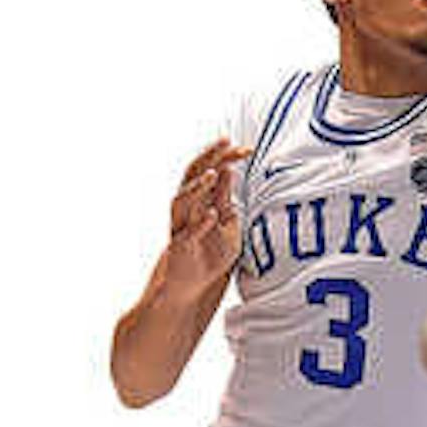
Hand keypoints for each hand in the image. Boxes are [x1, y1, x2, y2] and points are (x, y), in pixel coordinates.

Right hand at [159, 139, 249, 298]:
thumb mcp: (226, 221)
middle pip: (192, 176)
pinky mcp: (181, 247)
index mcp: (201, 200)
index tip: (246, 148)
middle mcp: (188, 209)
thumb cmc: (210, 253)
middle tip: (225, 142)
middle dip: (208, 158)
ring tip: (213, 174)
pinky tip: (212, 215)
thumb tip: (228, 170)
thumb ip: (224, 197)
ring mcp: (182, 227)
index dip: (225, 157)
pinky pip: (188, 233)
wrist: (194, 285)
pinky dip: (200, 224)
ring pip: (182, 201)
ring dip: (198, 187)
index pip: (210, 171)